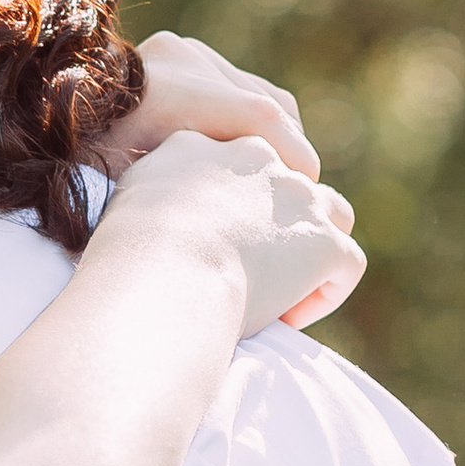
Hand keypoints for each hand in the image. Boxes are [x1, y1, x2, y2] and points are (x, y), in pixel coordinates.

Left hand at [95, 32, 325, 190]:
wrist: (45, 145)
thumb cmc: (77, 189)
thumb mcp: (128, 205)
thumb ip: (195, 203)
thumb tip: (273, 213)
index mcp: (162, 91)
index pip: (258, 116)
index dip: (293, 159)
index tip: (310, 200)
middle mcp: (176, 58)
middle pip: (267, 105)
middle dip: (289, 156)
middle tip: (299, 205)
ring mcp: (182, 53)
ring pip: (262, 97)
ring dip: (276, 144)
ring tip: (275, 191)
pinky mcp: (185, 57)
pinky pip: (243, 91)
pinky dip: (257, 130)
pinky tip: (254, 169)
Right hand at [102, 126, 364, 334]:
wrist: (159, 277)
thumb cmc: (122, 256)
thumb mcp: (119, 206)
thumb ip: (142, 198)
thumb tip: (151, 219)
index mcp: (201, 145)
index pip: (230, 163)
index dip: (225, 207)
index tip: (204, 247)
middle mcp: (257, 159)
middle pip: (281, 181)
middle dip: (271, 227)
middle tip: (243, 273)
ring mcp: (297, 198)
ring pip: (330, 213)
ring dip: (311, 249)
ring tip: (282, 290)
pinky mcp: (324, 243)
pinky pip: (345, 265)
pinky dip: (324, 293)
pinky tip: (290, 319)